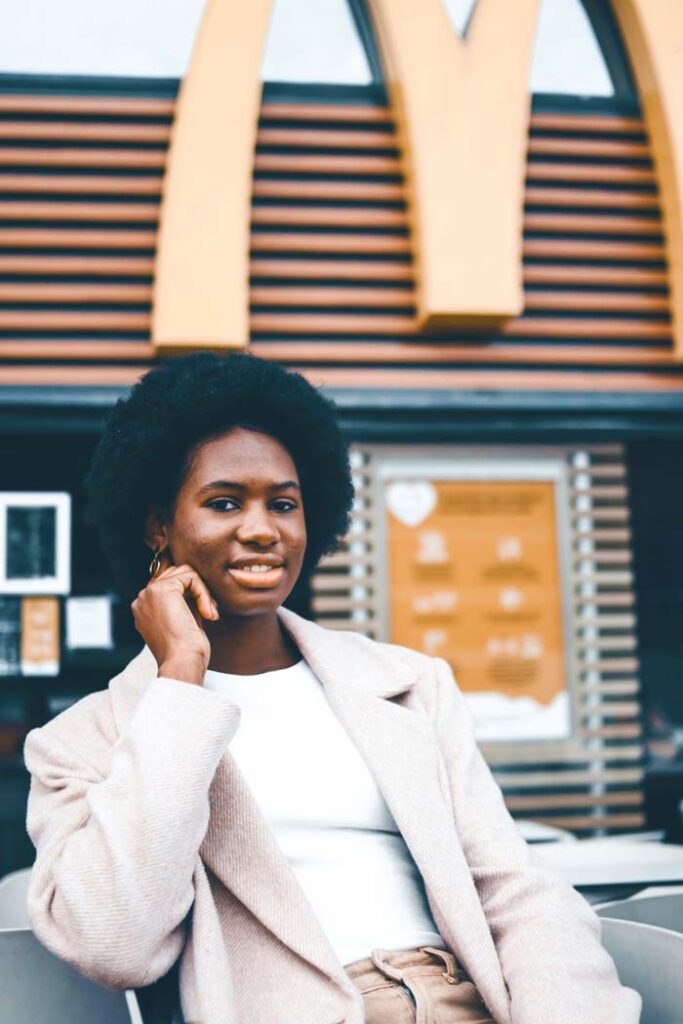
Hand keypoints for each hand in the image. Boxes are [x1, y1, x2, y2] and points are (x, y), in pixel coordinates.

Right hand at [131, 555, 218, 685]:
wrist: (182, 662)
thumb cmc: (186, 651)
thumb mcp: (183, 621)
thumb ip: (184, 602)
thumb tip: (196, 586)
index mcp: (144, 609)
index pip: (170, 585)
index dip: (191, 593)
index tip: (206, 613)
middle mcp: (142, 599)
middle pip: (176, 575)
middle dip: (198, 590)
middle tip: (210, 612)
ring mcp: (149, 593)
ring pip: (184, 573)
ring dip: (202, 591)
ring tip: (210, 612)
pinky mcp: (163, 589)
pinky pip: (191, 577)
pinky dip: (204, 592)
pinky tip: (208, 612)